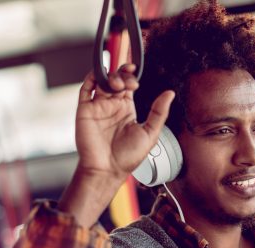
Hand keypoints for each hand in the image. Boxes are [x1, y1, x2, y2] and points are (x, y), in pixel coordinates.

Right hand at [60, 65, 173, 226]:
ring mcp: (98, 107)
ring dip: (111, 76)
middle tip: (130, 83)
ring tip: (120, 85)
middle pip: (116, 79)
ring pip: (102, 81)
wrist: (107, 170)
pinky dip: (92, 77)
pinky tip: (101, 75)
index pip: (128, 85)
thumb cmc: (128, 157)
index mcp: (126, 109)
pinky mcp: (85, 110)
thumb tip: (170, 93)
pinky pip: (85, 89)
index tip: (136, 71)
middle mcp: (111, 106)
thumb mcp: (150, 133)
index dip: (131, 74)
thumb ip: (159, 112)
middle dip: (123, 74)